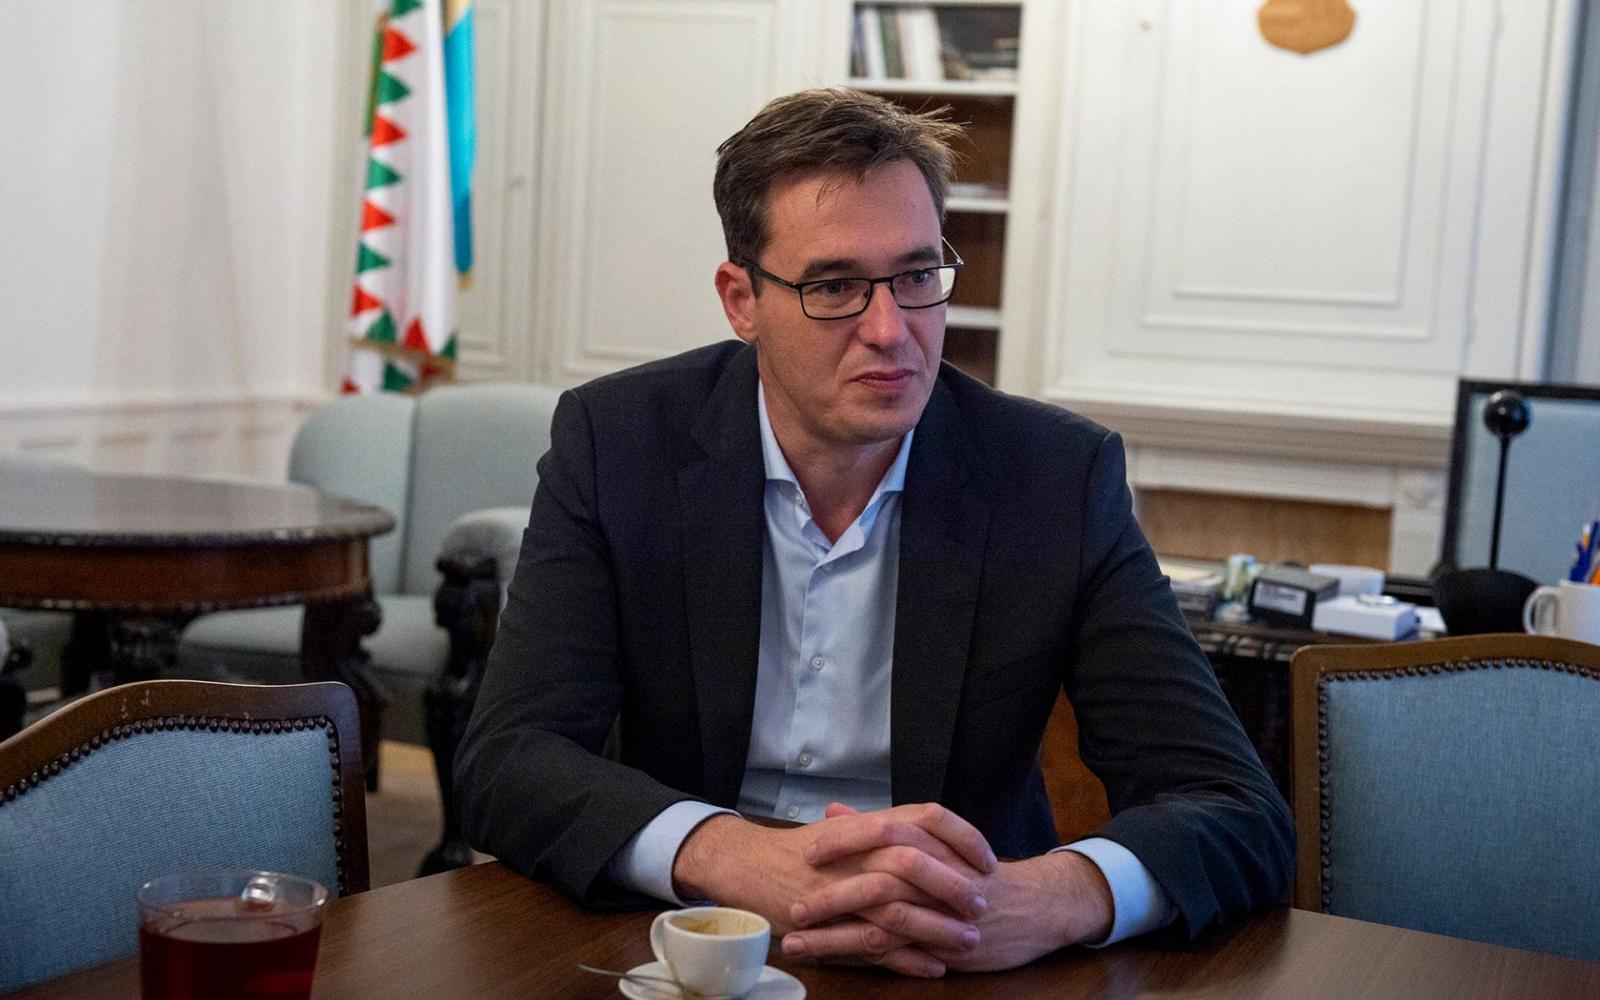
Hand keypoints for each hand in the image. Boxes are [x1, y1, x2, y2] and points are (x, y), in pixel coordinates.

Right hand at [671, 804, 995, 975]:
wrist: (752, 865)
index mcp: (872, 824)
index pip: (932, 817)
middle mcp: (861, 851)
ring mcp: (846, 889)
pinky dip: (910, 958)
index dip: (966, 837)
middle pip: (921, 864)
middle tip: (983, 905)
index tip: (987, 859)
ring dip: (939, 928)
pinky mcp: (833, 924)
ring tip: (968, 942)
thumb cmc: (804, 848)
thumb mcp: (851, 831)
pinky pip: (878, 944)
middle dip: (957, 887)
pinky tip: (935, 966)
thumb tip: (934, 839)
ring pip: (902, 908)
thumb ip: (891, 831)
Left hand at [784, 804, 1114, 972]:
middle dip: (831, 894)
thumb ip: (879, 825)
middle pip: (878, 878)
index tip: (808, 850)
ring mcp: (939, 913)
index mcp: (929, 841)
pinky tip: (831, 963)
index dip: (844, 841)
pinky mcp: (942, 946)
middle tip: (793, 904)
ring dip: (834, 936)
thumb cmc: (972, 871)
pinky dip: (861, 959)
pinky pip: (897, 955)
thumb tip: (834, 810)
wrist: (1031, 905)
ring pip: (882, 923)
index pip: (883, 831)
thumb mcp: (931, 840)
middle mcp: (935, 874)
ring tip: (795, 942)